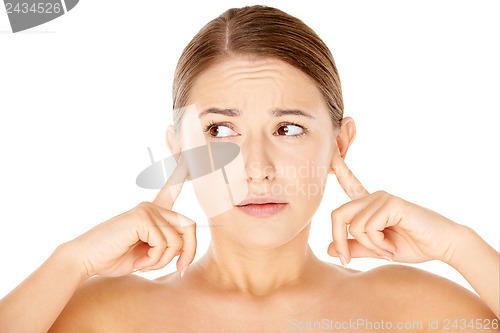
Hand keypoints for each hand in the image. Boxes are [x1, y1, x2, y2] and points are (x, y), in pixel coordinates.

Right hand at [62, 156, 195, 278]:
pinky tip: (138, 263)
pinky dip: (155, 260)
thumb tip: (184, 247)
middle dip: (189, 252)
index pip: (172, 190)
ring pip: (177, 240)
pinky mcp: (142, 217)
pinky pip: (164, 244)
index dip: (183, 175)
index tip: (192, 160)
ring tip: (144, 265)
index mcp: (153, 213)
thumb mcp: (148, 255)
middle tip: (180, 269)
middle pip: (189, 226)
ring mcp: (147, 210)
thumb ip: (166, 248)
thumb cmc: (113, 258)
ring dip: (163, 261)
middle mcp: (152, 207)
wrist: (85, 260)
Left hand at [327, 146, 465, 265]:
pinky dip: (377, 244)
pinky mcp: (391, 203)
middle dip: (339, 241)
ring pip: (354, 226)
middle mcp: (374, 197)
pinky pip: (368, 228)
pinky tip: (392, 247)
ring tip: (387, 250)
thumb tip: (327, 248)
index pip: (350, 184)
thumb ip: (355, 247)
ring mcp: (382, 198)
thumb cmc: (414, 245)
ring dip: (369, 246)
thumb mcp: (378, 250)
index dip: (338, 169)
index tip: (331, 152)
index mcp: (370, 205)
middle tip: (347, 259)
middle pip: (337, 214)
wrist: (444, 246)